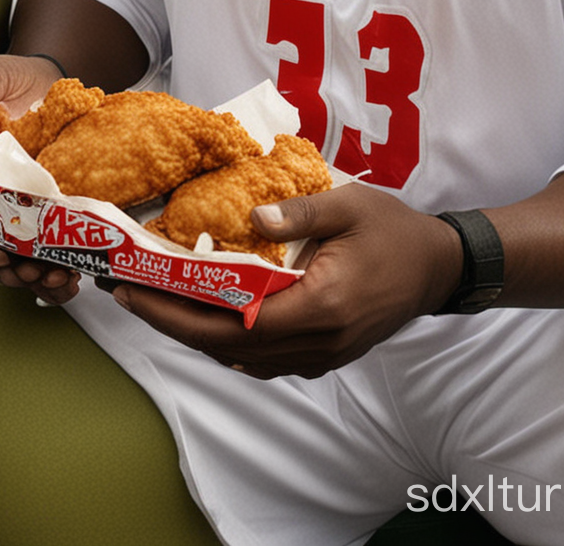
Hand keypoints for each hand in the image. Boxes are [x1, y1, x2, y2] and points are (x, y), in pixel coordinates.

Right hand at [0, 53, 81, 304]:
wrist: (51, 79)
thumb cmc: (9, 80)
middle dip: (4, 273)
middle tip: (30, 267)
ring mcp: (20, 216)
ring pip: (15, 267)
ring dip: (33, 280)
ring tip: (60, 275)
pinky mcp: (49, 218)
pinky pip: (48, 260)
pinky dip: (57, 279)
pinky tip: (74, 277)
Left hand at [106, 184, 462, 379]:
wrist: (439, 268)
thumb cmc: (393, 230)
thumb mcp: (348, 205)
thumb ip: (299, 212)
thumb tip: (252, 213)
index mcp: (321, 306)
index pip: (234, 321)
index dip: (179, 312)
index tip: (135, 291)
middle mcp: (316, 342)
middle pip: (227, 345)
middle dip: (170, 322)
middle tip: (123, 293)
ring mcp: (320, 355)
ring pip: (240, 356)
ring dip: (193, 332)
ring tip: (150, 300)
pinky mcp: (322, 354)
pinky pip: (260, 357)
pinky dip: (223, 339)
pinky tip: (199, 313)